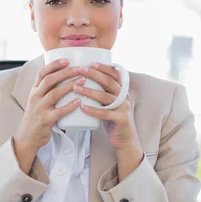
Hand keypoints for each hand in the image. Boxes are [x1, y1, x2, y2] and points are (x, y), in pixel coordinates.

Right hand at [12, 58, 82, 173]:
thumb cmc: (37, 116)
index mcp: (34, 90)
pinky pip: (58, 112)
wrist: (27, 136)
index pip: (42, 72)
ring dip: (69, 85)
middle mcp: (35, 97)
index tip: (67, 59)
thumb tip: (67, 77)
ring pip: (54, 93)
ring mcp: (39, 108)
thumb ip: (49, 89)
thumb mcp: (39, 99)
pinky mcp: (45, 120)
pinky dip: (69, 106)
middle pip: (49, 80)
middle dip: (66, 72)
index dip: (54, 64)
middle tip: (80, 68)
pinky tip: (78, 102)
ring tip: (82, 80)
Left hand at [74, 63, 142, 178]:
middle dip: (94, 74)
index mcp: (121, 90)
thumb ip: (101, 91)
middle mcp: (124, 96)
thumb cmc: (112, 118)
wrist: (124, 139)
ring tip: (76, 88)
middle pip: (109, 82)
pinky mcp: (122, 120)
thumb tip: (81, 79)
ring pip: (106, 97)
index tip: (90, 62)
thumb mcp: (108, 102)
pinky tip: (82, 107)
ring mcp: (124, 108)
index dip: (104, 67)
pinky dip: (94, 110)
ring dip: (90, 91)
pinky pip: (106, 113)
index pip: (115, 74)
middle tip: (80, 70)